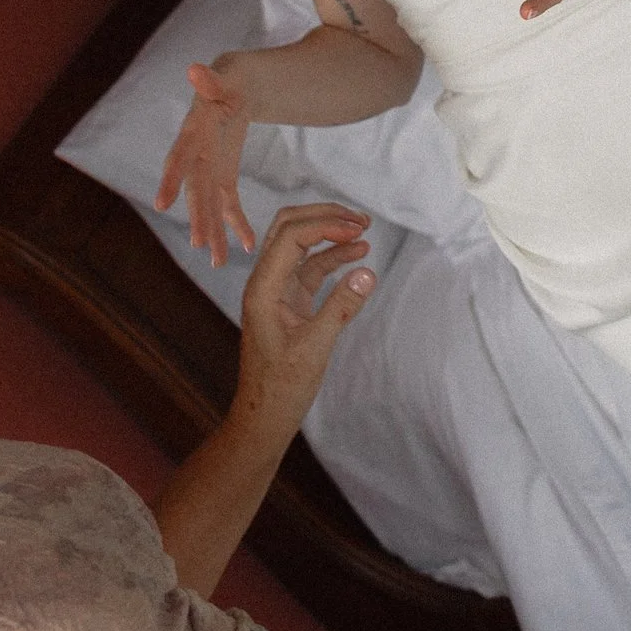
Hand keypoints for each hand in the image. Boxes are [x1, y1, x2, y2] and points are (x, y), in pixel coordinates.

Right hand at [157, 61, 255, 266]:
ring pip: (209, 205)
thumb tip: (194, 69)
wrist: (232, 87)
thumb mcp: (225, 78)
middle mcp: (195, 156)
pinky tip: (248, 245)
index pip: (179, 156)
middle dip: (198, 217)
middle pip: (195, 189)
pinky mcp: (221, 177)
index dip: (170, 179)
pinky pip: (227, 205)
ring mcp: (208, 169)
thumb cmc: (228, 80)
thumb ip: (211, 80)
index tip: (161, 204)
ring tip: (218, 262)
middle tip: (199, 246)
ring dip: (214, 232)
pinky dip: (237, 224)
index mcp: (194, 132)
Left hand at [237, 204, 377, 428]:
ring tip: (365, 232)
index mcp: (263, 289)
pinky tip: (357, 256)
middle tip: (361, 220)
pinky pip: (310, 268)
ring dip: (329, 233)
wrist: (265, 414)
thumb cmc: (282, 386)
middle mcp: (266, 283)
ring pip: (299, 245)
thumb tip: (367, 273)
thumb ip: (341, 307)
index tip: (360, 231)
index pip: (291, 237)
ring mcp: (277, 291)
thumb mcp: (316, 347)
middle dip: (324, 217)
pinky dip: (332, 258)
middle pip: (289, 228)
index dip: (326, 226)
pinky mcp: (289, 302)